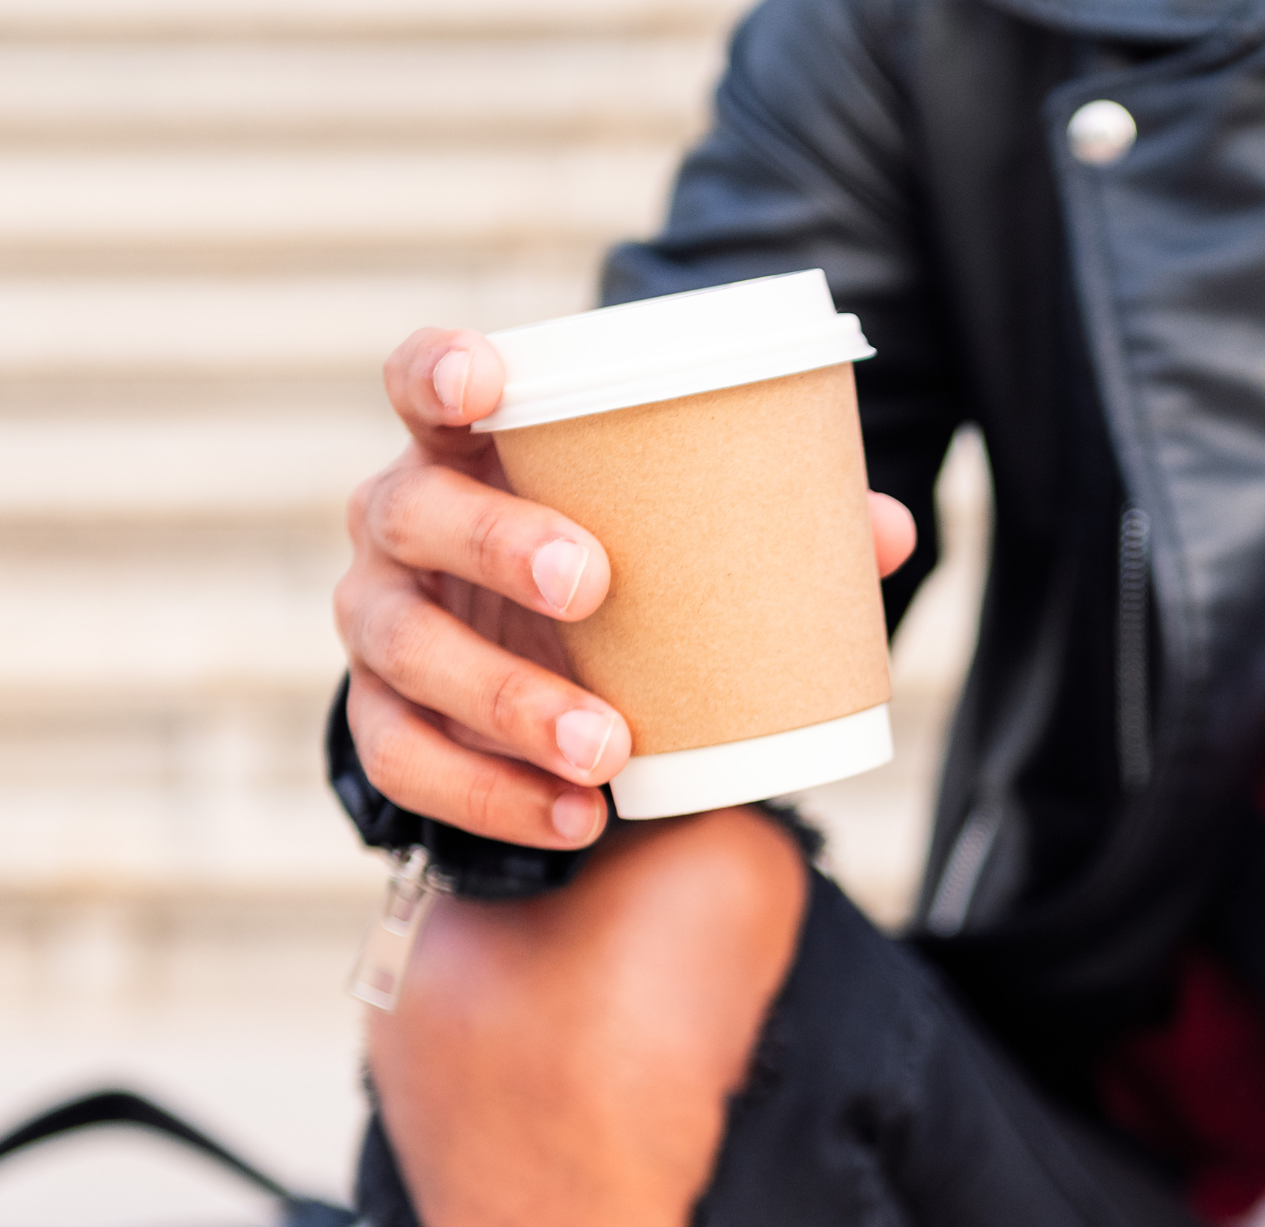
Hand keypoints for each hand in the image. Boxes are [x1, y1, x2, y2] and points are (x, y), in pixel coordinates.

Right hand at [335, 326, 919, 847]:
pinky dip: (490, 796)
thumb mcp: (677, 545)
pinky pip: (406, 759)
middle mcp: (399, 520)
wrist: (553, 690)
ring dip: (507, 699)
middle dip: (495, 544)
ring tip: (607, 748)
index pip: (421, 382)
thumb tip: (886, 529)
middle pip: (414, 513)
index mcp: (469, 451)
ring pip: (407, 648)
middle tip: (591, 585)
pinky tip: (575, 818)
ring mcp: (378, 619)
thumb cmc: (619, 579)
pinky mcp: (379, 716)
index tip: (487, 382)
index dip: (440, 370)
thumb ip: (777, 525)